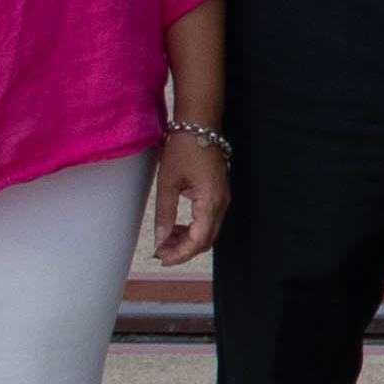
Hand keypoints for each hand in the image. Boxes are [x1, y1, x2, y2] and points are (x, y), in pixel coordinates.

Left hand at [150, 131, 231, 263]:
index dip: (180, 254)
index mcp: (210, 202)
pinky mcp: (219, 193)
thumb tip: (161, 239)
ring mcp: (222, 198)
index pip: (198, 240)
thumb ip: (165, 214)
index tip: (161, 258)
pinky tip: (177, 227)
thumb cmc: (183, 148)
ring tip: (165, 241)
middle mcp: (221, 203)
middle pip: (206, 240)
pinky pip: (208, 219)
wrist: (199, 124)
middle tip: (160, 253)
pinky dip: (193, 228)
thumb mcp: (168, 182)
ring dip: (188, 240)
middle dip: (184, 250)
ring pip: (208, 231)